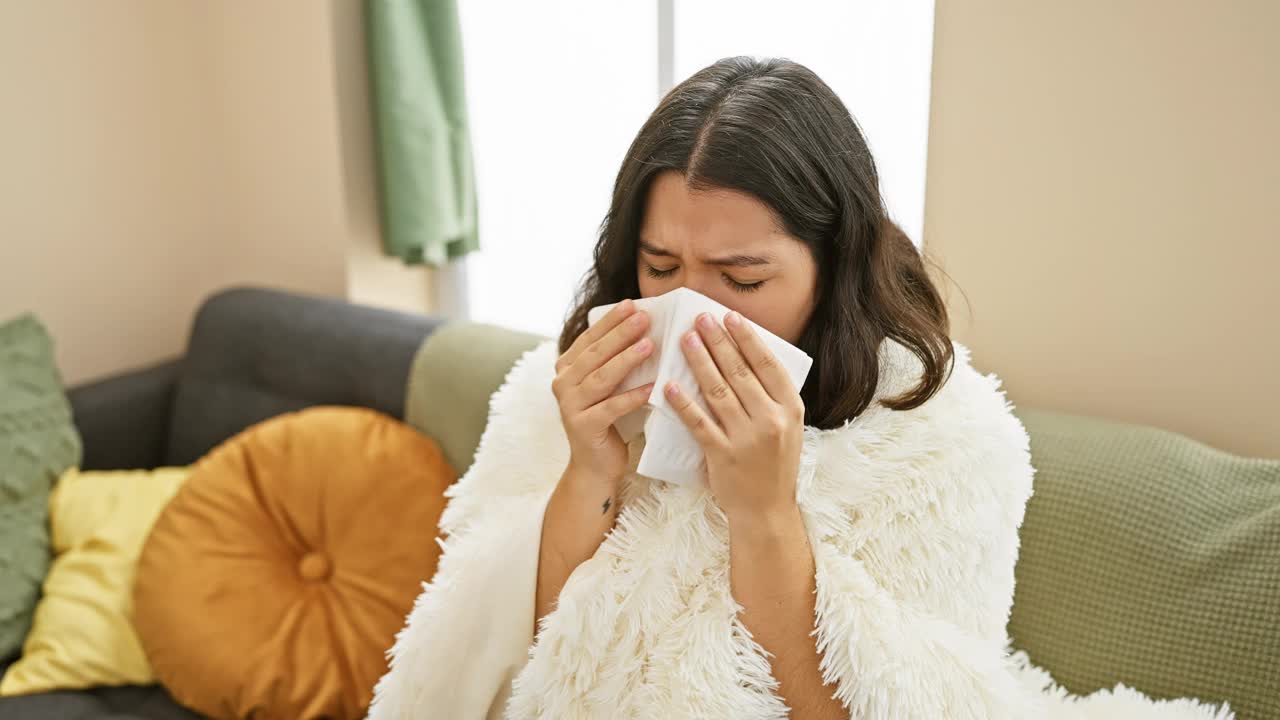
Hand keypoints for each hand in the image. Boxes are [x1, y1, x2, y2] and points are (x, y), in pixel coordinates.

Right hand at [553, 299, 654, 483]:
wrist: (595, 465)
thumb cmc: (607, 418)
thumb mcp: (606, 385)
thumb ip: (613, 359)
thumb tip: (643, 326)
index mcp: (566, 368)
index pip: (590, 338)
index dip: (611, 321)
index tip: (633, 305)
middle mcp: (562, 384)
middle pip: (596, 354)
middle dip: (621, 334)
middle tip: (645, 318)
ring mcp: (570, 406)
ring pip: (601, 378)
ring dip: (626, 360)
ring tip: (649, 346)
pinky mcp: (583, 427)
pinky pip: (611, 408)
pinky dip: (631, 397)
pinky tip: (652, 388)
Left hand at [664, 310, 804, 519]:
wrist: (767, 510)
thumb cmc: (774, 463)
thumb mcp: (788, 427)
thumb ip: (773, 396)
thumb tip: (749, 354)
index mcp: (790, 408)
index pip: (767, 364)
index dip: (747, 338)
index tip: (730, 317)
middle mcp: (770, 420)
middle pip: (739, 371)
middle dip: (718, 341)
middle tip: (700, 318)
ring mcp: (746, 438)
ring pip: (717, 391)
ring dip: (699, 361)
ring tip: (685, 339)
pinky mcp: (722, 455)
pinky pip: (698, 422)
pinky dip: (683, 402)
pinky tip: (669, 384)